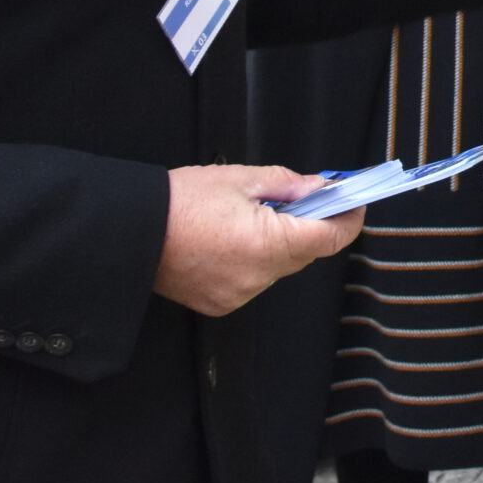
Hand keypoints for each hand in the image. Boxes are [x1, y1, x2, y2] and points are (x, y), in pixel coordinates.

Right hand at [154, 164, 363, 316]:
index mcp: (269, 244)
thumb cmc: (180, 200)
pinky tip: (230, 240)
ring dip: (278, 244)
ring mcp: (239, 295)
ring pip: (278, 268)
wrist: (128, 233)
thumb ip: (288, 184)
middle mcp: (258, 278)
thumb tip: (321, 188)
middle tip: (302, 198)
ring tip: (251, 217)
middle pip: (304, 254)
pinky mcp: (219, 304)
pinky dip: (253, 261)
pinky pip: (252, 281)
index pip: (330, 239)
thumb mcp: (239, 178)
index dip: (348, 219)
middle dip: (309, 226)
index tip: (354, 203)